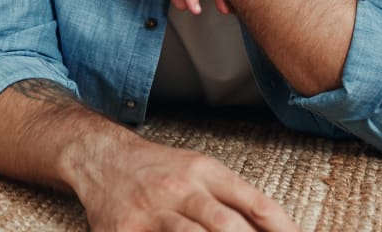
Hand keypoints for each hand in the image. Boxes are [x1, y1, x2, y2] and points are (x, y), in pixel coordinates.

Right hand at [80, 136, 298, 230]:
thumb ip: (231, 197)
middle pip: (225, 224)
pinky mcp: (126, 230)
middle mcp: (181, 188)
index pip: (252, 202)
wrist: (102, 157)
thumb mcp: (198, 170)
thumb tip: (271, 226)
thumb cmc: (159, 169)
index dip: (280, 228)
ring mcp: (153, 211)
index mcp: (205, 172)